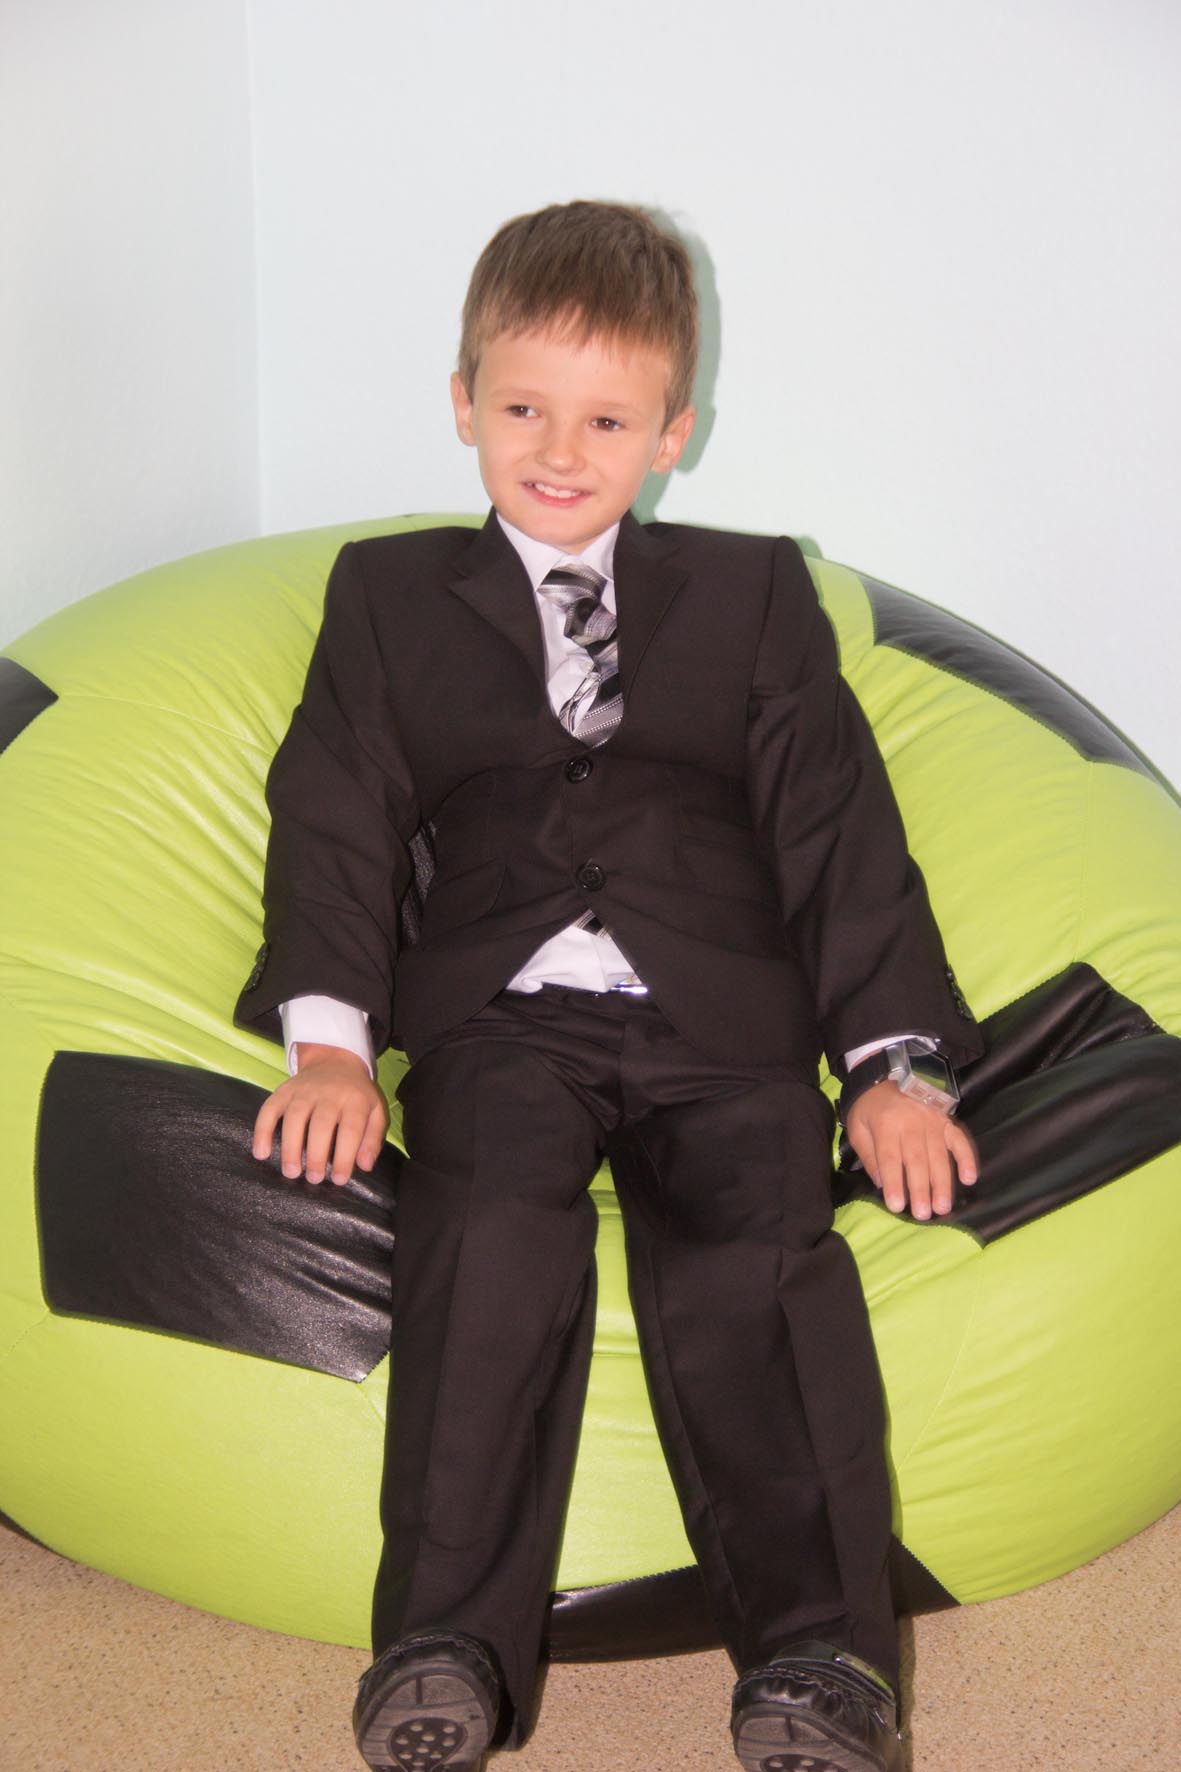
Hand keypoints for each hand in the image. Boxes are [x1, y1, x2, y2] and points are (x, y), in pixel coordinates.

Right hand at [251, 1043, 388, 1185]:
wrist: (335, 1061)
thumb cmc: (356, 1095)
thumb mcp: (375, 1111)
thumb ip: (372, 1138)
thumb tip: (364, 1166)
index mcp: (355, 1100)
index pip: (350, 1129)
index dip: (345, 1156)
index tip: (339, 1180)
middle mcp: (328, 1093)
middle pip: (320, 1124)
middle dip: (316, 1155)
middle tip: (314, 1179)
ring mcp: (304, 1090)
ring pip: (294, 1117)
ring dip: (290, 1147)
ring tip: (291, 1172)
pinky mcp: (284, 1090)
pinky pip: (269, 1108)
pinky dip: (263, 1130)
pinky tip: (261, 1153)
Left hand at [845, 1081, 978, 1220]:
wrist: (886, 1074)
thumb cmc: (870, 1107)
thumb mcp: (858, 1128)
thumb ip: (869, 1156)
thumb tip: (882, 1184)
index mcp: (885, 1125)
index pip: (890, 1159)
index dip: (894, 1183)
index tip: (897, 1206)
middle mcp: (911, 1123)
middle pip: (917, 1160)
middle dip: (921, 1189)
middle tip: (923, 1215)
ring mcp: (933, 1121)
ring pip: (939, 1156)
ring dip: (943, 1183)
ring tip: (942, 1207)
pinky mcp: (947, 1120)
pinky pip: (960, 1140)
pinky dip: (967, 1159)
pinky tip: (970, 1179)